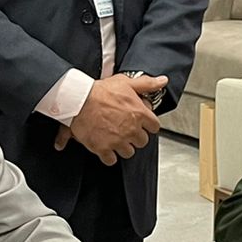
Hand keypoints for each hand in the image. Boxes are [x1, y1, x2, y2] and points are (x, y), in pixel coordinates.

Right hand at [53, 74, 167, 164]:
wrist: (79, 100)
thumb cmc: (100, 91)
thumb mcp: (126, 82)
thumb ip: (147, 83)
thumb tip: (162, 81)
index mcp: (139, 114)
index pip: (154, 127)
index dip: (148, 125)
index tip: (142, 124)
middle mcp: (131, 129)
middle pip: (142, 142)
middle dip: (135, 137)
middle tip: (125, 130)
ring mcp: (118, 141)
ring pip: (129, 152)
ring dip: (122, 147)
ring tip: (115, 138)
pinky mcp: (103, 149)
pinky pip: (111, 160)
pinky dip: (108, 156)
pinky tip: (105, 147)